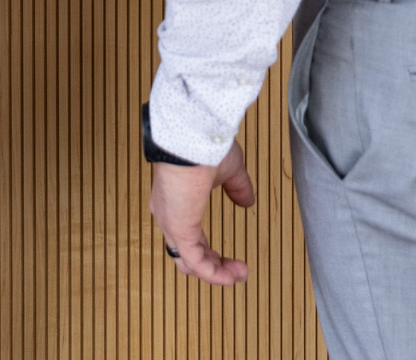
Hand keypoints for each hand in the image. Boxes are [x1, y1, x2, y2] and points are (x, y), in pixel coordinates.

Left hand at [150, 143, 253, 285]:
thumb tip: (246, 201)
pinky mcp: (179, 230)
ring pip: (190, 262)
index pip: (189, 238)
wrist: (195, 138)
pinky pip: (196, 262)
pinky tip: (231, 278)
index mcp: (177, 202)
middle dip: (215, 266)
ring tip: (239, 275)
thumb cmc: (205, 146)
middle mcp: (169, 216)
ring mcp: (172, 224)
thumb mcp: (228, 170)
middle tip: (237, 270)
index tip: (230, 259)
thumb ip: (237, 187)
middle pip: (188, 256)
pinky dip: (214, 274)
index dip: (210, 253)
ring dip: (217, 272)